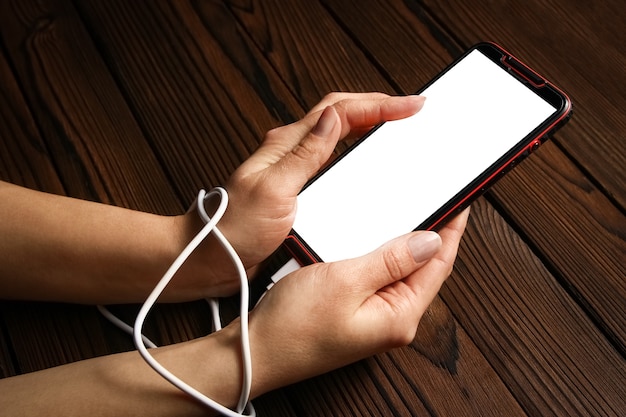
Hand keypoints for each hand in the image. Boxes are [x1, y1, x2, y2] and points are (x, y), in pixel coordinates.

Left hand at [176, 93, 425, 297]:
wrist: (208, 258)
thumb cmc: (232, 229)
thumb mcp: (272, 191)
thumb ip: (304, 154)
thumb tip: (332, 117)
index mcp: (286, 145)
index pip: (340, 111)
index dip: (379, 105)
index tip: (411, 106)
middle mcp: (291, 152)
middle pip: (341, 115)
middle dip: (378, 107)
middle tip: (409, 109)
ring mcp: (293, 169)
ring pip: (337, 134)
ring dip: (367, 125)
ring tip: (395, 127)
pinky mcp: (296, 189)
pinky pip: (331, 160)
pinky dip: (354, 152)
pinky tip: (366, 163)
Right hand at [247, 209, 468, 395]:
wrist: (256, 352)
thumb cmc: (294, 326)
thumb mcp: (345, 281)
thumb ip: (391, 259)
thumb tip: (431, 240)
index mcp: (400, 316)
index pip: (439, 264)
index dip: (453, 229)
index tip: (461, 200)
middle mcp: (392, 319)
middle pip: (423, 268)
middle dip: (432, 233)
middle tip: (438, 199)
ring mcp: (374, 317)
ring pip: (399, 271)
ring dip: (403, 242)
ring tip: (410, 212)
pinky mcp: (355, 312)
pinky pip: (378, 277)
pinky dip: (380, 254)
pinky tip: (373, 238)